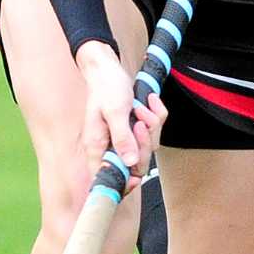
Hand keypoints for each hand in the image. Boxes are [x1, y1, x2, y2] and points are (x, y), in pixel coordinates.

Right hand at [74, 41, 166, 182]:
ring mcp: (123, 139)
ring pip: (147, 149)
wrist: (108, 69)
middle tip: (139, 123)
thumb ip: (122, 138)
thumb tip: (130, 163)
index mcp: (97, 147)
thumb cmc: (106, 88)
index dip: (122, 183)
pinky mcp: (134, 130)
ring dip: (151, 127)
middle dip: (144, 144)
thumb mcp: (114, 112)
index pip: (107, 178)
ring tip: (140, 108)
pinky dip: (156, 117)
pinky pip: (153, 134)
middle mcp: (109, 147)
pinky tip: (148, 103)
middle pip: (135, 165)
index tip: (135, 178)